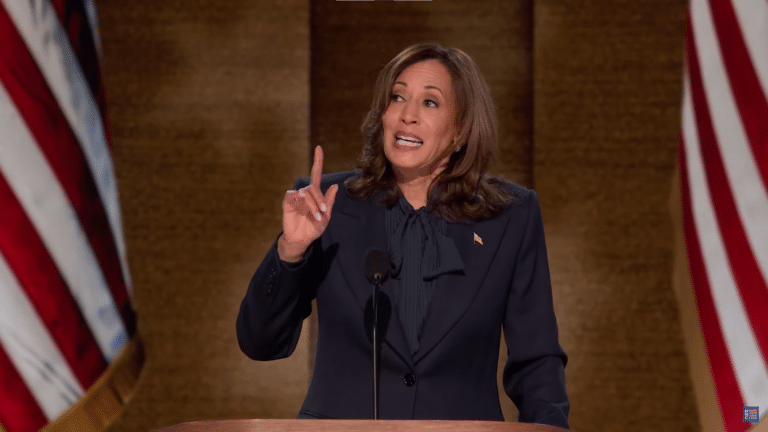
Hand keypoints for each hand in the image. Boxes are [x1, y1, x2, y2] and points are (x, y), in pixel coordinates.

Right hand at [278, 146, 338, 261]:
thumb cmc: (314, 228)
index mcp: (315, 194)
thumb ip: (329, 202)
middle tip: (324, 211)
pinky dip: (303, 202)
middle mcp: (305, 193)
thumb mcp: (326, 217)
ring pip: (305, 193)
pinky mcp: (287, 202)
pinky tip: (307, 211)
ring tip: (317, 216)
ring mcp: (295, 197)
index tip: (318, 148)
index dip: (317, 161)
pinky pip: (293, 195)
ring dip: (313, 203)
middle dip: (320, 198)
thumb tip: (335, 185)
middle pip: (313, 187)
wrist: (302, 240)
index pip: (315, 174)